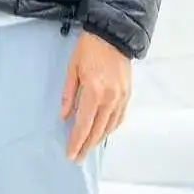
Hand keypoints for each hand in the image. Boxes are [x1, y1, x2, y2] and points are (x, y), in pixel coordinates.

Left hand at [60, 30, 129, 161]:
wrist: (113, 35)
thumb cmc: (88, 49)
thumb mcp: (72, 69)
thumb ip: (68, 95)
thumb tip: (64, 117)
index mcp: (95, 92)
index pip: (84, 125)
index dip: (76, 141)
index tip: (70, 154)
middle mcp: (111, 99)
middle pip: (98, 130)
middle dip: (86, 146)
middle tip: (77, 158)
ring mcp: (122, 98)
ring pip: (110, 127)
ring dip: (98, 139)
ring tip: (87, 148)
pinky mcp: (128, 95)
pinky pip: (119, 118)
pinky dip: (110, 128)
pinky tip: (103, 133)